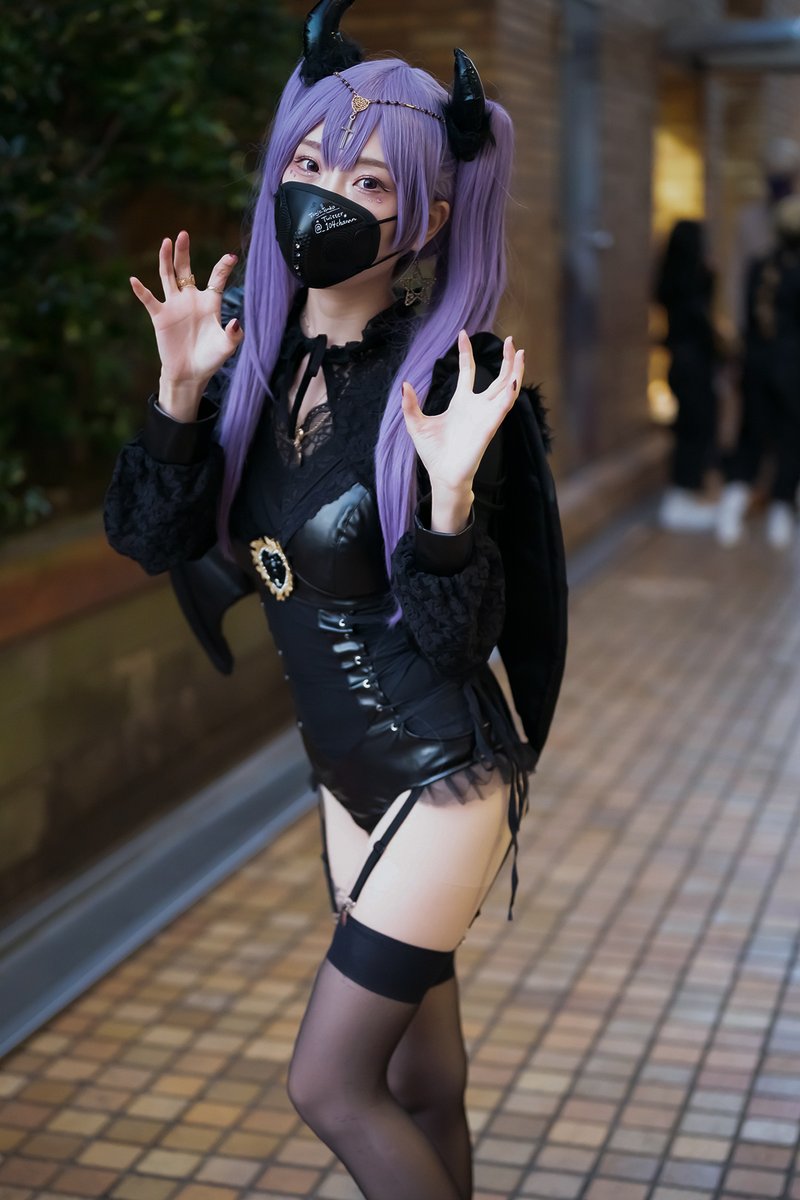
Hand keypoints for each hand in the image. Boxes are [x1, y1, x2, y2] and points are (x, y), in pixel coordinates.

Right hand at [130, 231, 243, 415]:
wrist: (190, 374)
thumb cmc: (210, 358)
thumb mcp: (226, 347)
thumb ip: (233, 334)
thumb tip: (236, 322)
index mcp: (209, 302)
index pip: (216, 279)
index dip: (223, 267)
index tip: (231, 257)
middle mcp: (190, 299)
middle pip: (185, 270)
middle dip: (184, 252)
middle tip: (184, 234)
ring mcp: (174, 306)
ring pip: (167, 277)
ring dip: (166, 260)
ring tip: (165, 242)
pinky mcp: (160, 317)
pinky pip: (149, 300)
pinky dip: (141, 291)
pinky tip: (134, 280)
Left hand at [401, 330, 523, 493]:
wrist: (442, 475)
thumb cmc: (433, 453)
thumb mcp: (416, 424)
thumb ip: (410, 404)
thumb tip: (405, 384)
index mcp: (461, 403)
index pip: (468, 372)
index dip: (466, 353)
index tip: (463, 334)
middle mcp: (477, 407)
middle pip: (497, 378)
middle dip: (506, 359)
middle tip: (511, 339)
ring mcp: (486, 415)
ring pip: (507, 389)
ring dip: (515, 371)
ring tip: (520, 352)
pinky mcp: (490, 426)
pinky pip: (503, 408)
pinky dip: (510, 394)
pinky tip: (513, 381)